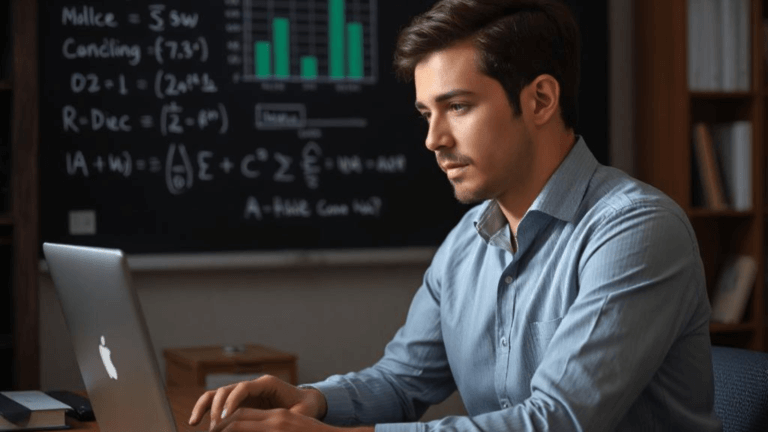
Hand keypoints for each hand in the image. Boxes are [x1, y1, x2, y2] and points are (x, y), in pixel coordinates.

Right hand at [188, 375, 326, 429]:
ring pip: (217, 394)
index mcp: (267, 383)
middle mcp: (252, 385)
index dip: (232, 401)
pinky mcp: (238, 402)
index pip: (243, 388)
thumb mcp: (301, 412)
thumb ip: (288, 417)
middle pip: (226, 389)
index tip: (225, 418)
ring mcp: (244, 393)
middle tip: (214, 428)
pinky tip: (195, 422)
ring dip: (204, 407)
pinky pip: (217, 403)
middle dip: (216, 408)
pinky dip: (204, 409)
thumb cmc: (305, 406)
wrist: (307, 401)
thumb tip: (277, 424)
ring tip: (195, 423)